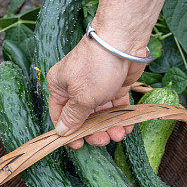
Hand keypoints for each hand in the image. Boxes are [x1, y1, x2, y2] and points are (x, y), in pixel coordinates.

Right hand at [47, 31, 145, 148]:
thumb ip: (73, 116)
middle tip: (103, 139)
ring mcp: (96, 86)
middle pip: (82, 117)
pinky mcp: (114, 85)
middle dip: (93, 130)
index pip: (59, 115)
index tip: (79, 144)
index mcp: (60, 86)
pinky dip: (120, 117)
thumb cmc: (96, 66)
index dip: (68, 132)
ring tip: (119, 133)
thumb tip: (61, 131)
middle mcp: (76, 86)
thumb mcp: (82, 97)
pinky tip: (126, 126)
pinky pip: (115, 106)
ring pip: (101, 113)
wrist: (122, 41)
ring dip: (109, 126)